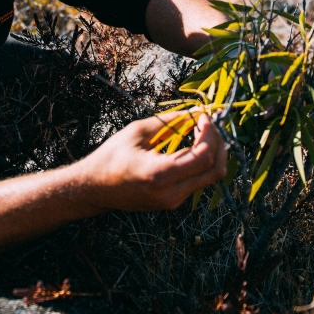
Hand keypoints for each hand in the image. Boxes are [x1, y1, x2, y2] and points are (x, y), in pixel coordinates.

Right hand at [74, 111, 227, 212]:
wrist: (95, 188)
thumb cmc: (111, 156)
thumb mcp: (137, 131)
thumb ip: (169, 121)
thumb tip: (195, 111)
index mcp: (160, 174)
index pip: (203, 156)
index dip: (210, 133)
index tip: (204, 116)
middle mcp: (172, 193)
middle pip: (214, 170)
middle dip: (219, 143)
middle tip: (208, 123)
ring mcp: (174, 201)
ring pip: (210, 177)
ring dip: (212, 152)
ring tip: (202, 131)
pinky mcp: (174, 202)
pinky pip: (198, 181)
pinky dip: (202, 162)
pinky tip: (193, 145)